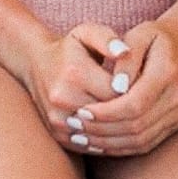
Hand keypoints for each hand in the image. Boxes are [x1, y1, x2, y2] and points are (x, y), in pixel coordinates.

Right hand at [23, 24, 137, 153]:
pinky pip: (90, 145)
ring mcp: (58, 119)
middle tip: (141, 105)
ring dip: (119, 129)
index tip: (142, 86)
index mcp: (75, 73)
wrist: (35, 63)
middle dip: (128, 111)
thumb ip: (108, 39)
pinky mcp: (57, 134)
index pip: (118, 92)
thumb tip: (126, 52)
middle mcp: (63, 98)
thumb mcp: (87, 33)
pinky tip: (116, 131)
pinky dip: (105, 141)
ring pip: (102, 134)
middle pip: (111, 115)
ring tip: (131, 118)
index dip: (135, 91)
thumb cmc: (69, 47)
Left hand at [68, 23, 177, 155]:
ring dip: (109, 141)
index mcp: (168, 72)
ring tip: (82, 136)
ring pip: (141, 139)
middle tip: (75, 126)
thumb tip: (115, 86)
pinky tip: (99, 142)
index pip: (135, 103)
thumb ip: (125, 57)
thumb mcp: (138, 35)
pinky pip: (146, 143)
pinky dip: (120, 146)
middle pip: (137, 125)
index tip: (82, 110)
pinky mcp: (175, 124)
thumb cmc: (153, 37)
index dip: (106, 111)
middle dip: (103, 128)